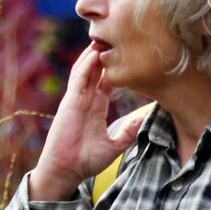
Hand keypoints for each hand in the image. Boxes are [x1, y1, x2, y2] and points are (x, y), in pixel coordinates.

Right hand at [28, 47, 143, 200]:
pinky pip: (78, 80)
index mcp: (95, 109)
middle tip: (115, 39)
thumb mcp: (114, 145)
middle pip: (95, 72)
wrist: (66, 170)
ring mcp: (76, 100)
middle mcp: (85, 101)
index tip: (126, 57)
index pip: (106, 83)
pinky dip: (85, 66)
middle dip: (103, 57)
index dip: (114, 70)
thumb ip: (128, 132)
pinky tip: (94, 54)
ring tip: (103, 39)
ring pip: (85, 71)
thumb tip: (144, 120)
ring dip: (92, 56)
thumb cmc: (86, 161)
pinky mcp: (69, 102)